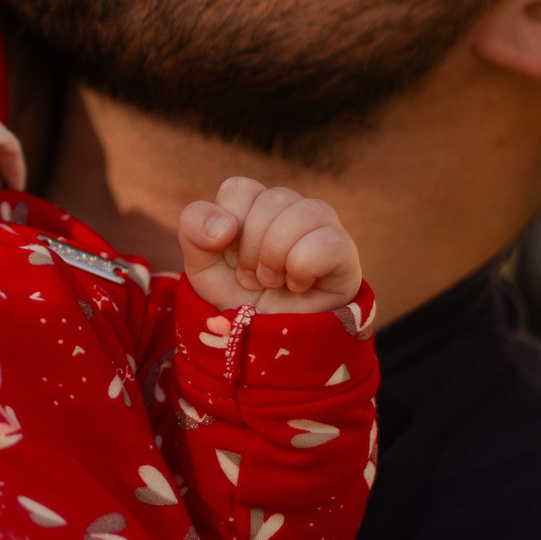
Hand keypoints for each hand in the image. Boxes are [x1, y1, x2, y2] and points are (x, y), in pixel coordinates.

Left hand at [180, 177, 361, 314]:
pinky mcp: (345, 256)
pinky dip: (304, 267)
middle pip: (272, 200)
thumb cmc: (237, 302)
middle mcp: (292, 210)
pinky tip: (299, 285)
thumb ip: (194, 229)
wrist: (264, 350)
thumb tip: (226, 226)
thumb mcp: (201, 267)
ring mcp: (322, 229)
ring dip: (277, 256)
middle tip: (253, 279)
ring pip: (307, 211)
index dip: (227, 227)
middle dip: (252, 249)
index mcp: (256, 207)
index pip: (240, 188)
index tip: (230, 260)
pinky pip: (330, 241)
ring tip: (275, 282)